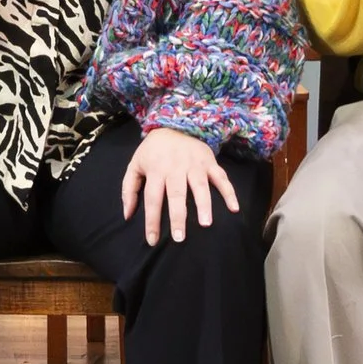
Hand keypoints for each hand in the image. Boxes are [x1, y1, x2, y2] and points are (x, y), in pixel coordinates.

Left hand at [121, 128, 240, 245]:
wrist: (173, 123)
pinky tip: (234, 208)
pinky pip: (221, 177)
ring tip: (206, 224)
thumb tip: (128, 215)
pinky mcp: (209, 161)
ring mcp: (194, 164)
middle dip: (178, 217)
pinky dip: (229, 192)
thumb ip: (129, 189)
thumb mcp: (135, 165)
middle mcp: (175, 167)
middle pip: (176, 195)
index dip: (152, 220)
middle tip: (179, 238)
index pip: (152, 198)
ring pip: (200, 186)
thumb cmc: (152, 152)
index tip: (153, 240)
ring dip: (204, 205)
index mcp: (156, 170)